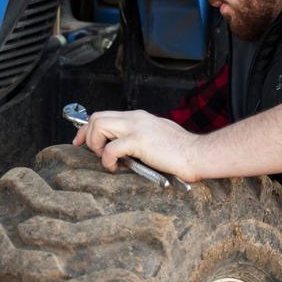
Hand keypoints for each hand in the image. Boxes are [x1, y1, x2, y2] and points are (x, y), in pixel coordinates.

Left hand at [73, 110, 201, 182]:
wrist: (199, 154)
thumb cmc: (183, 151)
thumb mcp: (159, 136)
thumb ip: (142, 138)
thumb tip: (127, 149)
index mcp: (140, 118)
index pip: (104, 115)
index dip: (88, 129)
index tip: (82, 143)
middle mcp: (136, 118)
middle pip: (96, 117)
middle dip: (87, 136)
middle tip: (95, 153)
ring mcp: (137, 128)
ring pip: (98, 126)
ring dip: (96, 145)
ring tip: (108, 159)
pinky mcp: (139, 141)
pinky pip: (110, 148)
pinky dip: (107, 159)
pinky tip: (116, 167)